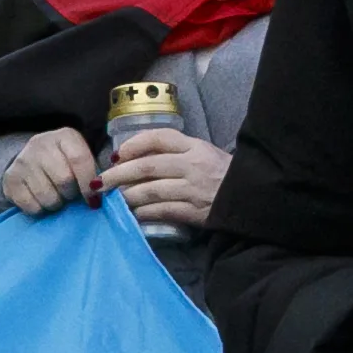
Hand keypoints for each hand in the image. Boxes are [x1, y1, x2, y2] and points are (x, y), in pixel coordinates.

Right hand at [0, 130, 101, 217]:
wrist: (31, 161)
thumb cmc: (65, 163)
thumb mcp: (81, 159)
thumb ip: (94, 172)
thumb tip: (100, 193)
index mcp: (64, 136)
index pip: (79, 160)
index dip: (88, 184)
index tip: (93, 200)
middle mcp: (40, 144)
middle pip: (64, 180)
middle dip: (71, 194)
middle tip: (70, 194)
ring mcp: (23, 161)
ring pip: (47, 196)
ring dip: (56, 204)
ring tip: (56, 196)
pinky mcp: (10, 179)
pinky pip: (31, 206)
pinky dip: (40, 209)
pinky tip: (41, 200)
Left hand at [103, 133, 226, 231]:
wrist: (251, 199)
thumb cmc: (223, 175)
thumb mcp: (204, 153)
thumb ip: (176, 152)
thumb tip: (136, 158)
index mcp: (195, 146)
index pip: (159, 138)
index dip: (134, 144)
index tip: (117, 154)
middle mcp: (192, 165)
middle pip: (147, 166)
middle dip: (119, 174)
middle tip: (100, 182)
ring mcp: (193, 189)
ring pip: (151, 191)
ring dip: (128, 196)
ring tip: (114, 200)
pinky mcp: (194, 211)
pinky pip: (162, 210)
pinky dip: (144, 213)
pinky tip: (133, 214)